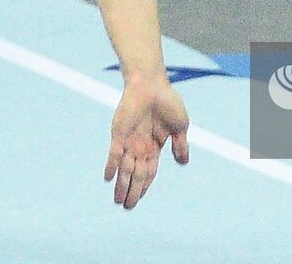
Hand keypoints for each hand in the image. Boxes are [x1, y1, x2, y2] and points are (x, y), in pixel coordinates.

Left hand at [104, 75, 189, 208]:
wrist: (152, 83)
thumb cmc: (168, 102)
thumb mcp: (180, 126)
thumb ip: (180, 145)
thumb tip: (183, 163)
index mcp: (154, 147)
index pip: (148, 172)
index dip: (144, 187)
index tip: (138, 200)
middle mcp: (140, 147)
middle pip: (136, 174)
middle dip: (131, 191)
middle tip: (126, 207)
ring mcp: (129, 141)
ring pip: (125, 168)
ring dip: (121, 184)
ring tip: (117, 200)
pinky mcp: (119, 133)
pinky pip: (114, 153)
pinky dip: (111, 165)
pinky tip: (108, 178)